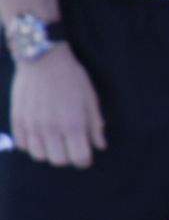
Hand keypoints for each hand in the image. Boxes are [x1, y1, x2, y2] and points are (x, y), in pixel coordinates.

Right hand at [8, 48, 103, 166]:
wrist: (42, 59)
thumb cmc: (72, 78)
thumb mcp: (90, 99)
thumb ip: (95, 125)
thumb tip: (99, 146)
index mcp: (72, 124)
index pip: (79, 158)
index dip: (84, 160)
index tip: (86, 155)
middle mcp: (50, 129)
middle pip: (59, 161)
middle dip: (67, 157)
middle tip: (71, 145)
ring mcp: (31, 126)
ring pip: (39, 156)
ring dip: (48, 151)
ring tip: (54, 139)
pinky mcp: (17, 120)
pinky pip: (23, 145)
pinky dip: (32, 144)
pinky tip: (39, 133)